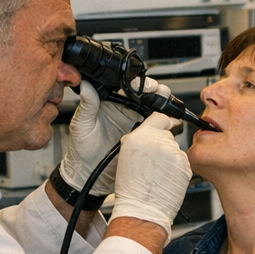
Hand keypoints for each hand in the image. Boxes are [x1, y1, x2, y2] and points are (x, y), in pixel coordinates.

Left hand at [58, 77, 167, 194]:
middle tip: (156, 91)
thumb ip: (87, 104)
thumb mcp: (82, 124)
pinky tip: (172, 118)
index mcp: (109, 101)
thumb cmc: (82, 148)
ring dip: (162, 101)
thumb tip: (86, 85)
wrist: (91, 171)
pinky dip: (168, 120)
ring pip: (152, 105)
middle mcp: (123, 108)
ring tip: (165, 102)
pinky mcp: (143, 133)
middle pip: (143, 93)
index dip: (135, 82)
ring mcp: (135, 120)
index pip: (125, 86)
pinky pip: (157, 123)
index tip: (140, 83)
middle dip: (153, 89)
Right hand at [109, 112, 191, 231]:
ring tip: (159, 175)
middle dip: (163, 146)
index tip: (170, 122)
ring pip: (175, 150)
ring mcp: (173, 152)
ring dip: (171, 159)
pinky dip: (178, 169)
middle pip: (167, 136)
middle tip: (155, 163)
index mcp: (138, 137)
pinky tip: (167, 179)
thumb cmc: (132, 190)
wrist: (143, 209)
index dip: (164, 122)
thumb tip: (148, 135)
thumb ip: (138, 142)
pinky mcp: (185, 164)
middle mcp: (156, 141)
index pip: (159, 118)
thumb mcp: (126, 158)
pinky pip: (183, 162)